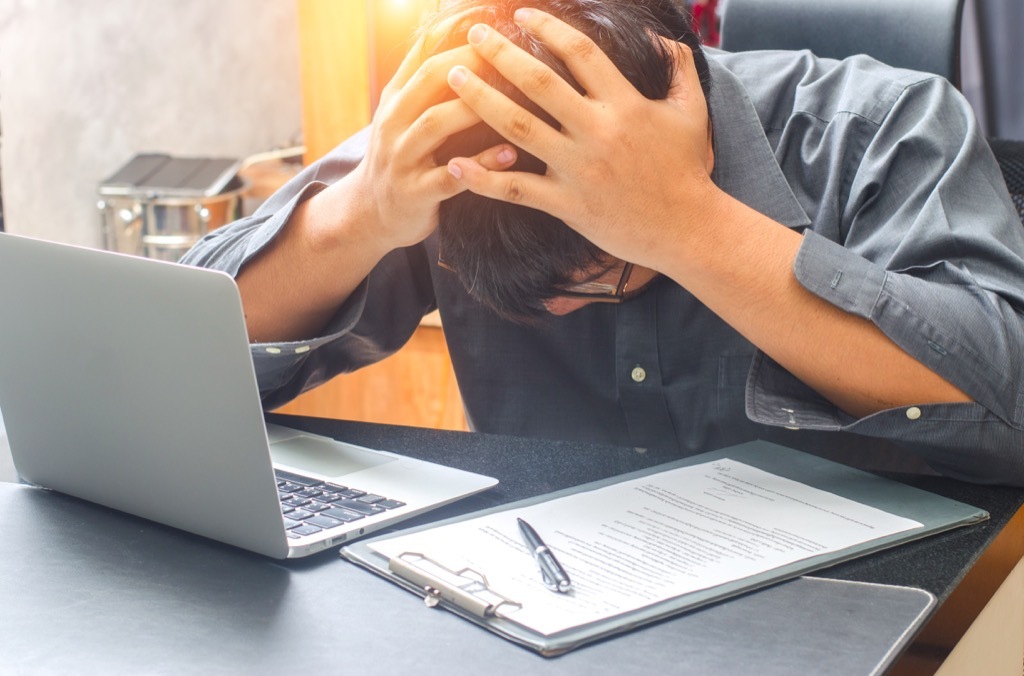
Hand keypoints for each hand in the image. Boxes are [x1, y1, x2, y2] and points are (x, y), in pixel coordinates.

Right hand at [346, 23, 518, 254]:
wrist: (369, 213)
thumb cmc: (401, 155)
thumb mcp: (402, 112)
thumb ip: (424, 78)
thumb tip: (454, 28)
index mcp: (396, 97)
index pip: (422, 51)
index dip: (454, 29)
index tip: (488, 13)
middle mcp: (394, 122)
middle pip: (430, 80)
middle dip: (471, 61)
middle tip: (509, 50)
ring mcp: (402, 157)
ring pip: (436, 123)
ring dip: (475, 107)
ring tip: (514, 96)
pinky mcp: (415, 193)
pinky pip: (450, 177)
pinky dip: (481, 165)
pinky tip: (511, 154)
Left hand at [444, 9, 716, 271]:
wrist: (687, 230)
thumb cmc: (687, 170)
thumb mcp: (692, 110)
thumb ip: (679, 66)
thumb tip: (660, 36)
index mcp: (625, 104)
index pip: (579, 52)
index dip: (547, 27)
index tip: (521, 15)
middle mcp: (597, 131)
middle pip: (538, 81)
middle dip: (500, 53)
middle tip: (473, 34)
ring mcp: (578, 169)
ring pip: (517, 127)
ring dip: (480, 99)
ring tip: (453, 78)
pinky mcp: (567, 205)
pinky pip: (516, 189)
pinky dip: (482, 178)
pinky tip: (455, 163)